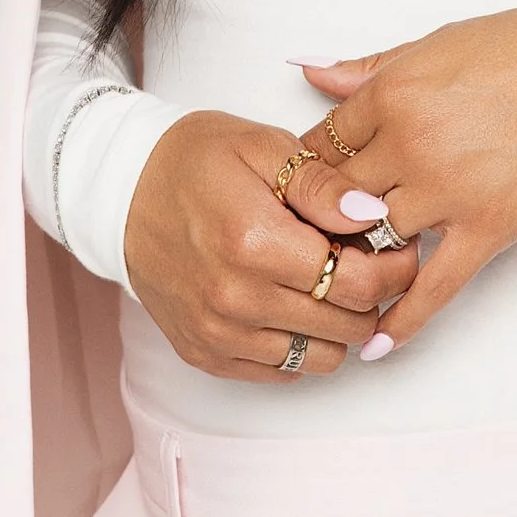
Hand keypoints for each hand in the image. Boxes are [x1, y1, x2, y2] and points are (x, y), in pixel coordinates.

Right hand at [122, 111, 421, 381]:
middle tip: (365, 261)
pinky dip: (302, 343)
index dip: (392, 268)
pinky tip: (294, 302)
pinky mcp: (205, 354)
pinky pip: (282, 370)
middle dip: (371, 294)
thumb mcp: (261, 146)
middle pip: (347, 325)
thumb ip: (321, 183)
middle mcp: (235, 298)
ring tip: (328, 282)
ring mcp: (218, 333)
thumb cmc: (193, 161)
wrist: (120, 190)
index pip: (357, 283)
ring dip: (339, 324)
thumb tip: (373, 212)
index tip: (396, 248)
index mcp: (254, 241)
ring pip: (322, 358)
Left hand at [296, 8, 516, 357]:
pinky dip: (404, 319)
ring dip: (355, 259)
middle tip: (308, 234)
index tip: (302, 186)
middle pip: (337, 197)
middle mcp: (410, 146)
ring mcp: (447, 193)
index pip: (321, 143)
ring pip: (374, 241)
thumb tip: (307, 70)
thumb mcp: (432, 44)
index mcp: (392, 94)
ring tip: (338, 274)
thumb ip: (366, 69)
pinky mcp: (486, 229)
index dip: (306, 169)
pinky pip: (435, 286)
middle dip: (320, 217)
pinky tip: (377, 345)